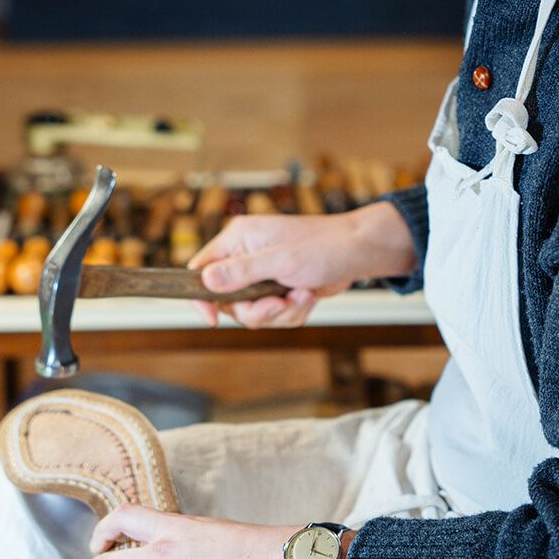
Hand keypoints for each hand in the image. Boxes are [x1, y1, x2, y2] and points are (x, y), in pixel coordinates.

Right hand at [188, 201, 416, 329]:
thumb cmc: (323, 246)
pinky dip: (292, 312)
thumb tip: (205, 282)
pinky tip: (308, 296)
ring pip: (253, 311)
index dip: (202, 297)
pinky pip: (273, 314)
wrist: (358, 252)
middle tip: (279, 304)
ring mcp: (262, 273)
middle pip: (228, 300)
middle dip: (257, 310)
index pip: (200, 269)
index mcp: (238, 239)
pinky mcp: (278, 288)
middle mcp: (246, 255)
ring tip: (302, 296)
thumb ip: (241, 272)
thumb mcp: (280, 261)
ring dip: (280, 312)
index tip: (212, 319)